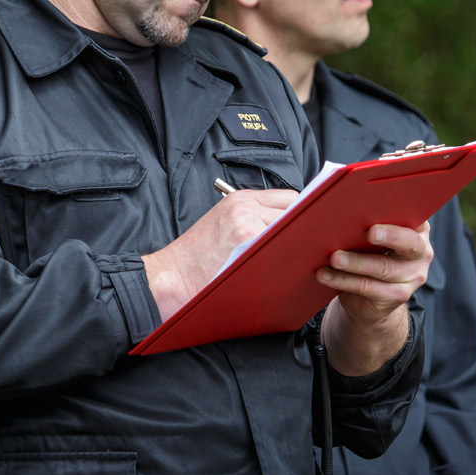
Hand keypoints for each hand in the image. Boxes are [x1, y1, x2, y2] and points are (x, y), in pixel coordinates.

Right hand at [142, 188, 296, 318]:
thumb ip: (254, 218)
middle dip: (304, 230)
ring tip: (295, 261)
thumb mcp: (223, 223)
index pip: (290, 198)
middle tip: (305, 249)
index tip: (305, 230)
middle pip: (297, 212)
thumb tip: (292, 226)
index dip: (301, 215)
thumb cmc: (195, 258)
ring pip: (293, 231)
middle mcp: (246, 207)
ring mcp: (248, 225)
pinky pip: (282, 250)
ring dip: (298, 246)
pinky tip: (285, 272)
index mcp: (241, 199)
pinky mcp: (247, 245)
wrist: (170, 277)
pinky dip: (287, 260)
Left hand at [317, 220, 432, 375]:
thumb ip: (369, 221)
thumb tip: (344, 208)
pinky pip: (368, 287)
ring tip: (335, 257)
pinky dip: (343, 280)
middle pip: (409, 244)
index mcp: (418, 229)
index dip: (403, 212)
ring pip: (383, 268)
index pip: (415, 216)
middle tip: (370, 232)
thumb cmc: (369, 253)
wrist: (370, 298)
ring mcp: (412, 277)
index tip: (386, 209)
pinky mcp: (397, 297)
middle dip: (391, 236)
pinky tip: (325, 275)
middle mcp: (422, 252)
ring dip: (355, 262)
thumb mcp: (373, 237)